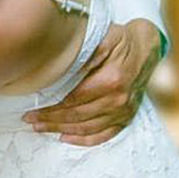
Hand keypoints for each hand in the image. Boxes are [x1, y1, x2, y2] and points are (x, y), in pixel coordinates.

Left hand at [22, 19, 161, 145]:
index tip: (31, 109)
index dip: (51, 107)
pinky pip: (105, 135)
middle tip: (30, 120)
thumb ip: (85, 52)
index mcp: (111, 80)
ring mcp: (124, 111)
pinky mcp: (127, 117)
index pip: (73, 100)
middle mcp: (118, 100)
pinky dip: (85, 139)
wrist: (148, 48)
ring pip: (88, 128)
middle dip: (51, 120)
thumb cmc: (122, 41)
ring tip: (41, 128)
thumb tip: (62, 66)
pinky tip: (67, 137)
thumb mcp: (104, 38)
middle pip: (77, 116)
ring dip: (62, 130)